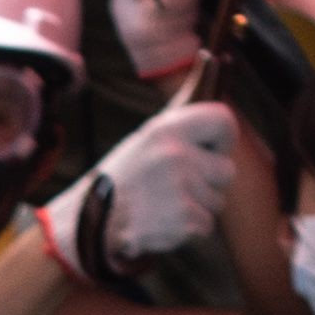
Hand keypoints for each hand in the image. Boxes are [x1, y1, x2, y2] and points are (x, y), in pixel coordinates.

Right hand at [40, 104, 239, 280]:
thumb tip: (211, 84)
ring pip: (217, 201)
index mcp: (165, 129)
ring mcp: (180, 188)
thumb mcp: (143, 142)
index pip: (223, 120)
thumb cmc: (119, 182)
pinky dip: (186, 230)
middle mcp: (175, 155)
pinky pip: (205, 225)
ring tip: (162, 206)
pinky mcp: (183, 219)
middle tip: (176, 188)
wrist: (87, 225)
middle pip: (226, 170)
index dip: (224, 140)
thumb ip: (178, 127)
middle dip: (209, 184)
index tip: (214, 151)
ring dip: (195, 208)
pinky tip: (160, 223)